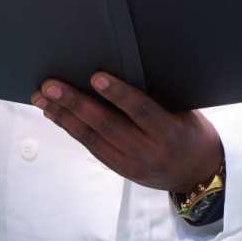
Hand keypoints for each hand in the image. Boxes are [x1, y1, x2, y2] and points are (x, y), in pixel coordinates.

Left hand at [31, 73, 223, 192]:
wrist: (199, 175)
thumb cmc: (192, 131)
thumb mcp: (184, 111)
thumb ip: (157, 96)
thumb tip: (124, 65)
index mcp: (169, 132)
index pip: (140, 109)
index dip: (118, 93)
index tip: (95, 76)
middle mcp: (147, 151)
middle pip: (106, 126)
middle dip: (75, 104)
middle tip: (50, 85)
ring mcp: (132, 164)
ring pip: (92, 138)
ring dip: (64, 117)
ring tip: (42, 99)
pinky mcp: (121, 170)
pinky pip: (93, 148)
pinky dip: (72, 129)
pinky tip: (56, 115)